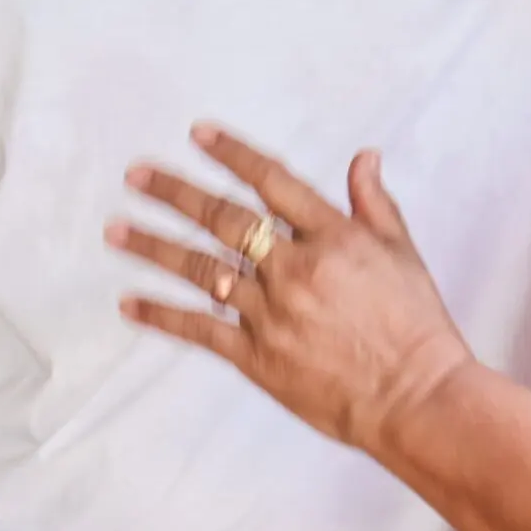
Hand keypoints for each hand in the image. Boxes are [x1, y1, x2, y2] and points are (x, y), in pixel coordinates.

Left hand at [110, 124, 473, 453]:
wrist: (414, 397)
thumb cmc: (415, 326)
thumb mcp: (402, 253)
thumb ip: (373, 203)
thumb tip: (363, 157)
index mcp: (333, 237)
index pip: (272, 182)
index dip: (233, 154)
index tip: (199, 134)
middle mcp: (295, 268)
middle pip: (224, 219)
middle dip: (175, 192)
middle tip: (136, 174)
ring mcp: (272, 314)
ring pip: (202, 270)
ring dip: (154, 247)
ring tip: (115, 230)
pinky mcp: (258, 357)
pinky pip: (201, 330)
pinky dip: (162, 315)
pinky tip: (130, 303)